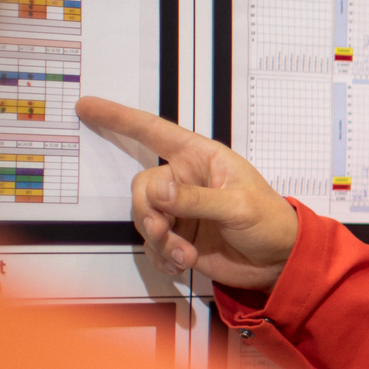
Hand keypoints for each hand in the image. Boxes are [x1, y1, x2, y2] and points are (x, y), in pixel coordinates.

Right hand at [78, 98, 298, 291]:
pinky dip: (161, 255)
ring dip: (159, 241)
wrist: (281, 262)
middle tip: (167, 234)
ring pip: (145, 219)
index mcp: (201, 158)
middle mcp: (185, 180)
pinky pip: (152, 243)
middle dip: (149, 214)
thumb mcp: (238, 207)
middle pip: (143, 188)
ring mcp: (180, 210)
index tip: (88, 107)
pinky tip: (182, 262)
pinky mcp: (179, 235)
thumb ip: (196, 199)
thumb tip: (158, 191)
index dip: (119, 118)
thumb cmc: (271, 223)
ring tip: (185, 254)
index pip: (153, 131)